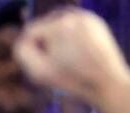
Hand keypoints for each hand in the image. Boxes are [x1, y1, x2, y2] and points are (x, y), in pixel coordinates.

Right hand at [14, 8, 129, 106]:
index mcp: (58, 24)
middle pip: (44, 23)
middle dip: (44, 40)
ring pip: (59, 23)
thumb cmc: (72, 79)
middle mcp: (73, 14)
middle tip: (52, 60)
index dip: (30, 48)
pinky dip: (70, 35)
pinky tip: (74, 51)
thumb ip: (22, 51)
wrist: (107, 81)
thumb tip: (22, 40)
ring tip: (63, 56)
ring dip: (55, 36)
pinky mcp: (96, 22)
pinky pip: (74, 24)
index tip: (40, 63)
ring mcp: (87, 16)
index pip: (30, 30)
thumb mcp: (38, 71)